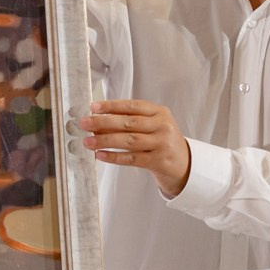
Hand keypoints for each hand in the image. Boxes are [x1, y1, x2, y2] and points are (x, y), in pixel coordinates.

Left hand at [76, 100, 192, 195]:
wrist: (184, 163)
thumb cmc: (161, 140)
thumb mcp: (151, 125)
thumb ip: (129, 121)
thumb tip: (97, 121)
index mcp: (160, 112)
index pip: (132, 106)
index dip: (111, 106)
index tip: (93, 107)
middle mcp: (162, 126)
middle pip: (129, 123)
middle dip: (103, 122)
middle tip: (84, 123)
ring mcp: (162, 144)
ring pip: (129, 141)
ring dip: (105, 141)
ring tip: (87, 142)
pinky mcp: (159, 161)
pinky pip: (132, 159)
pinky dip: (114, 157)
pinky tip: (100, 155)